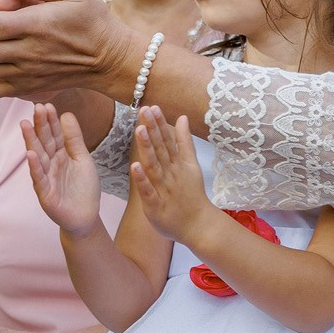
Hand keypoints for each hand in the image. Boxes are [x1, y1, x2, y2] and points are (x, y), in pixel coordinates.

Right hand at [22, 105, 104, 235]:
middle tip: (36, 107)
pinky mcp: (45, 194)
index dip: (51, 121)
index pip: (54, 134)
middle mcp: (50, 164)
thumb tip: (66, 114)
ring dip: (31, 141)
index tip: (47, 105)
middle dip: (40, 125)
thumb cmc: (83, 188)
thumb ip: (75, 139)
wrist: (86, 217)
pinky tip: (30, 154)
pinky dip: (35, 166)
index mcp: (60, 155)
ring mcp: (46, 178)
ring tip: (25, 124)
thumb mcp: (83, 159)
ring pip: (38, 157)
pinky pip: (39, 178)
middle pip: (44, 142)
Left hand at [131, 107, 210, 242]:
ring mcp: (164, 189)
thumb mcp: (191, 165)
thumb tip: (181, 117)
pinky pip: (148, 191)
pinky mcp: (156, 205)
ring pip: (154, 166)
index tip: (152, 107)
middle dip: (152, 129)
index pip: (167, 141)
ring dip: (148, 148)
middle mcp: (171, 174)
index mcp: (178, 164)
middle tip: (144, 110)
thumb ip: (184, 142)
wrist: (199, 225)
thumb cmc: (191, 195)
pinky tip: (135, 166)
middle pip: (161, 149)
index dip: (159, 124)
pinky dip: (142, 179)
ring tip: (140, 130)